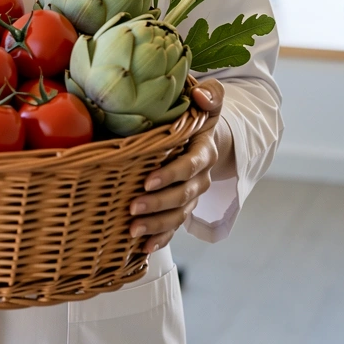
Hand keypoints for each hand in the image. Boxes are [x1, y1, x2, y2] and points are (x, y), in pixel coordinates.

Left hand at [128, 79, 228, 253]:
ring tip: (133, 232)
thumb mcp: (209, 99)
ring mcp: (192, 194)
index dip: (171, 175)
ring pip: (178, 215)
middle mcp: (200, 177)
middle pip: (182, 196)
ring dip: (157, 226)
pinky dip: (161, 239)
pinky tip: (144, 249)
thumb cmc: (198, 113)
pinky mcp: (182, 206)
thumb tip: (202, 95)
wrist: (207, 137)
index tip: (148, 181)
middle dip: (158, 205)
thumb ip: (211, 94)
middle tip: (133, 208)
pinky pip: (174, 226)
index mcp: (203, 150)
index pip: (190, 166)